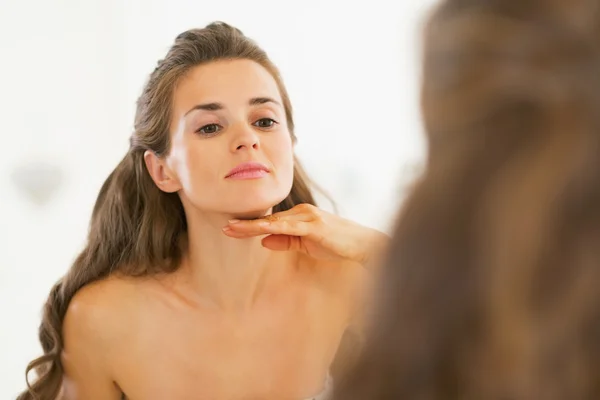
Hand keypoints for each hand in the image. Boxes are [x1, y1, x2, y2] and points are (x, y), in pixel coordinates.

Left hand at [222, 204, 388, 264]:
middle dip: (245, 224)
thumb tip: (263, 240)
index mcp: (299, 216)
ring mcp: (308, 217)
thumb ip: (286, 241)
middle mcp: (301, 212)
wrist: (363, 245)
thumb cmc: (337, 244)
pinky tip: (258, 231)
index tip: (231, 228)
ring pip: (274, 222)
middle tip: (224, 228)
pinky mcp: (314, 226)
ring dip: (252, 225)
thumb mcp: (307, 244)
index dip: (249, 225)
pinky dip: (272, 229)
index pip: (270, 221)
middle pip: (268, 219)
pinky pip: (289, 228)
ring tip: (232, 229)